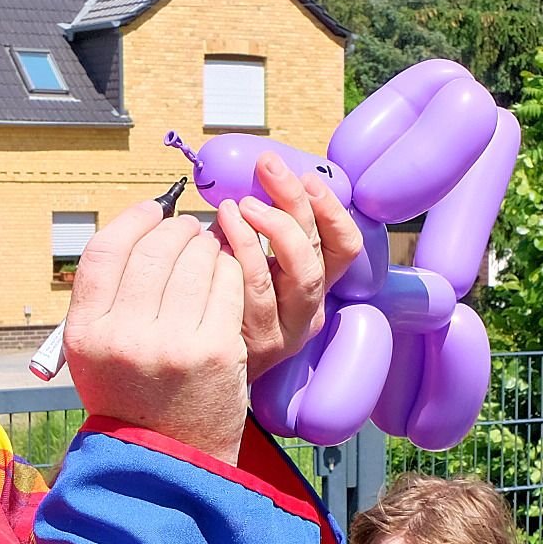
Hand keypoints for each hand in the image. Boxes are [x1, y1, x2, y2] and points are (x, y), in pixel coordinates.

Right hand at [65, 200, 247, 462]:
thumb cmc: (133, 399)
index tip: (154, 210)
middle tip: (191, 231)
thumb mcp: (94, 353)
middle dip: (179, 229)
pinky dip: (231, 271)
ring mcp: (172, 343)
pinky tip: (228, 277)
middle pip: (154, 249)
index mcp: (86, 332)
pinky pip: (228, 283)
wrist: (166, 460)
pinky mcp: (216, 350)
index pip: (105, 250)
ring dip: (209, 247)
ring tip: (211, 255)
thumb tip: (141, 230)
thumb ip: (106, 298)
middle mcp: (123, 336)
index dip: (133, 219)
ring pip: (197, 260)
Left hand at [228, 150, 366, 380]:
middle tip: (268, 168)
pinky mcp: (259, 344)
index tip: (308, 177)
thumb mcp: (247, 263)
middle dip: (297, 202)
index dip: (332, 210)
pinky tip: (219, 232)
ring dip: (274, 227)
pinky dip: (243, 253)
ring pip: (303, 273)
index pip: (344, 247)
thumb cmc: (219, 307)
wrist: (198, 374)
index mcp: (315, 285)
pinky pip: (258, 292)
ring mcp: (287, 330)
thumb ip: (258, 229)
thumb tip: (258, 175)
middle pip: (320, 252)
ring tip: (240, 204)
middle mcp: (309, 309)